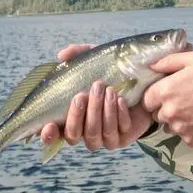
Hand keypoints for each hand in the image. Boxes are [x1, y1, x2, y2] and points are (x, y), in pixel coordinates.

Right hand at [38, 44, 154, 151]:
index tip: (49, 124)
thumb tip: (61, 55)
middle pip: (74, 135)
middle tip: (83, 94)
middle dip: (77, 115)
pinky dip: (118, 115)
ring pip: (96, 135)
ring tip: (108, 90)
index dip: (48, 135)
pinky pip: (117, 131)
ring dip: (100, 112)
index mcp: (71, 118)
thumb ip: (77, 54)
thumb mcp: (95, 60)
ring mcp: (103, 138)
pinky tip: (121, 100)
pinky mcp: (122, 138)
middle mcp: (84, 132)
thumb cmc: (111, 74)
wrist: (144, 84)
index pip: (52, 135)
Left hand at [142, 51, 192, 147]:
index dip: (155, 96)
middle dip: (166, 108)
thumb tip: (151, 66)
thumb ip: (169, 61)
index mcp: (164, 92)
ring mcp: (179, 130)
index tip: (167, 92)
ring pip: (170, 127)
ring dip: (177, 121)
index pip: (147, 99)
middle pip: (158, 114)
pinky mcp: (191, 141)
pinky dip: (190, 131)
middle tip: (183, 101)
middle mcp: (168, 114)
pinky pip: (184, 136)